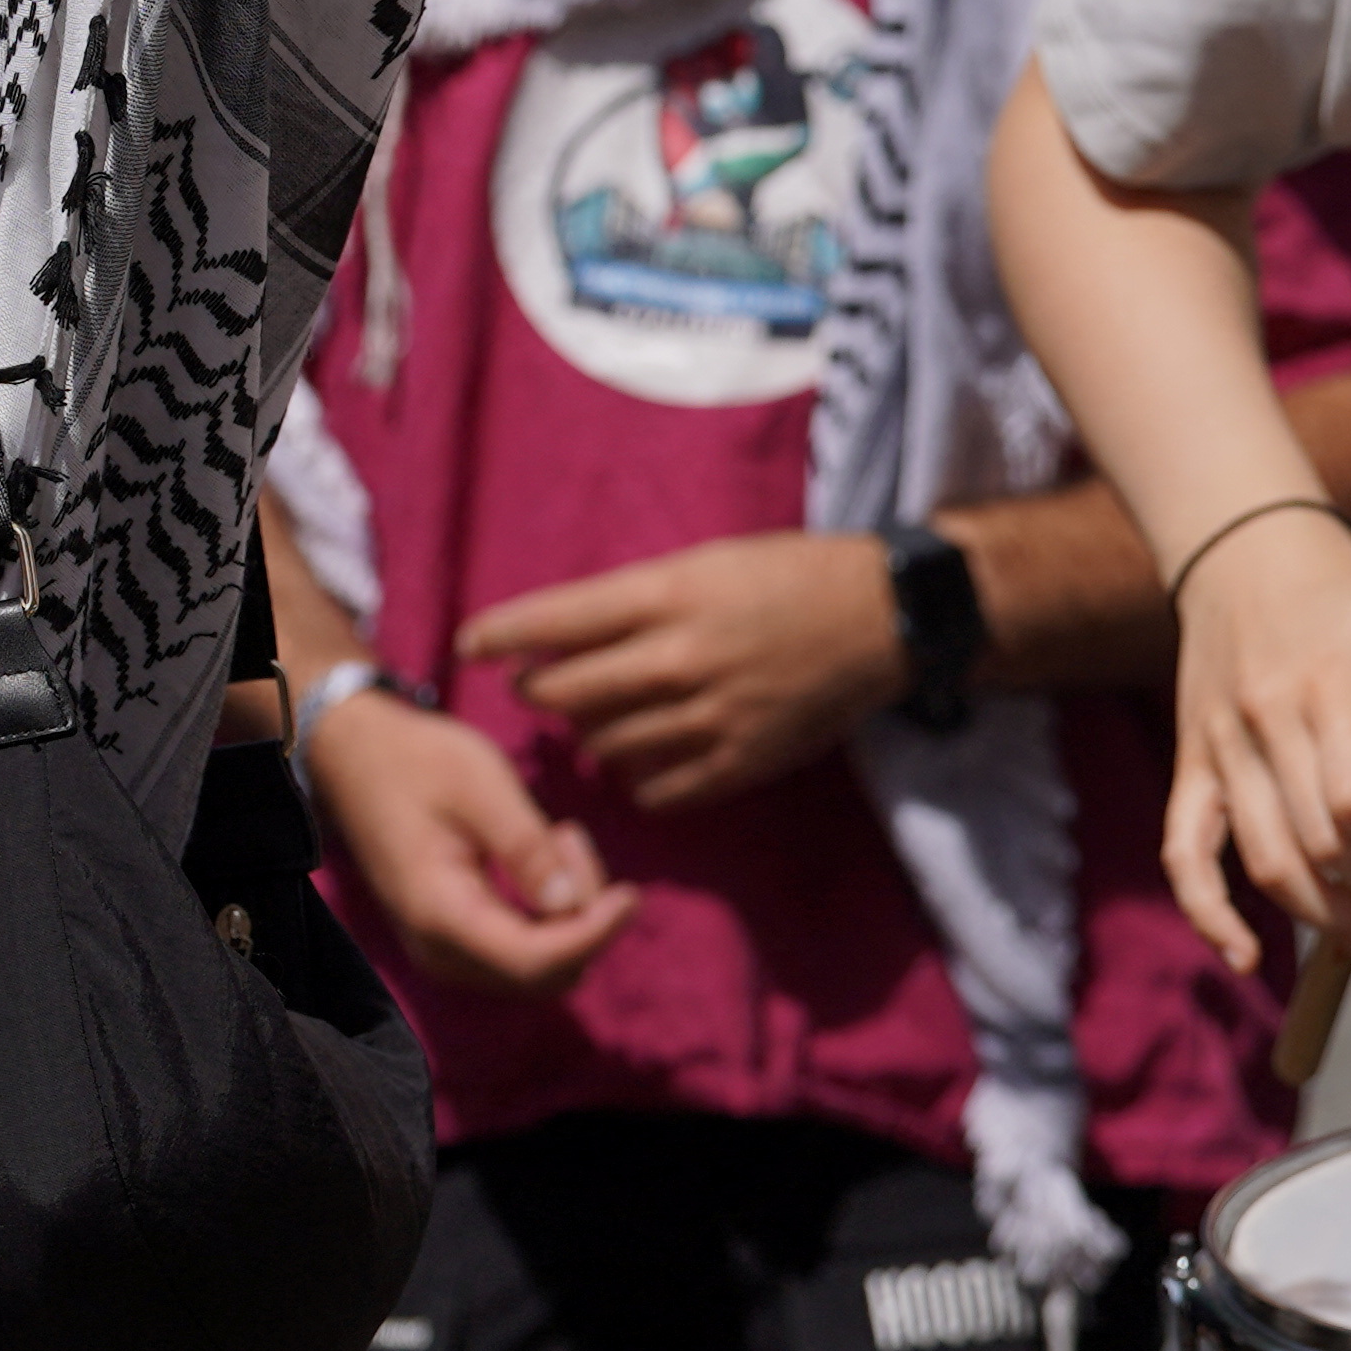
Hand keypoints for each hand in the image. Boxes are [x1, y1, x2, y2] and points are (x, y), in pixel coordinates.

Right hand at [297, 687, 637, 996]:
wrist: (357, 758)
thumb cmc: (417, 761)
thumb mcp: (479, 783)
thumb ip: (525, 847)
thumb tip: (571, 906)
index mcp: (440, 913)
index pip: (535, 960)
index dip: (593, 935)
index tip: (631, 894)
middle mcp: (440, 950)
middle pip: (545, 974)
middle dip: (583, 918)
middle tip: (571, 837)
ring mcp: (446, 952)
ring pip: (540, 968)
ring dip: (569, 913)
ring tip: (556, 835)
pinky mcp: (457, 940)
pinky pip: (524, 951)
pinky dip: (550, 913)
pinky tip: (543, 854)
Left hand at [457, 533, 907, 808]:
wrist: (879, 619)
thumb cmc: (785, 576)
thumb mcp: (703, 562)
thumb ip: (637, 599)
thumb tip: (569, 632)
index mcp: (669, 594)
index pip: (560, 619)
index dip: (505, 634)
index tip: (471, 643)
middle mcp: (681, 657)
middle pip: (571, 691)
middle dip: (537, 691)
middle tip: (530, 688)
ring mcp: (711, 716)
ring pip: (607, 744)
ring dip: (585, 737)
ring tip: (587, 723)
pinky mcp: (740, 762)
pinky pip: (658, 789)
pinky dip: (635, 778)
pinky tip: (635, 761)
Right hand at [1161, 500, 1350, 981]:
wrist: (1242, 546)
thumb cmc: (1341, 589)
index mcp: (1321, 686)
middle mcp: (1262, 723)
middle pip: (1322, 846)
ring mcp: (1220, 749)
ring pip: (1269, 865)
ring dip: (1331, 919)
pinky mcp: (1195, 763)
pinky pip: (1186, 851)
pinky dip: (1209, 912)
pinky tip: (1245, 957)